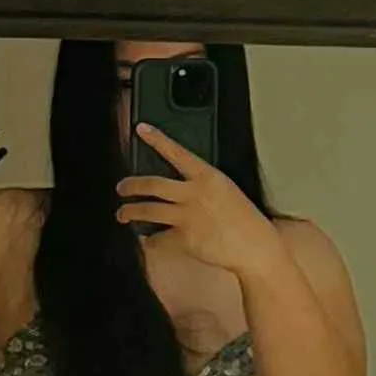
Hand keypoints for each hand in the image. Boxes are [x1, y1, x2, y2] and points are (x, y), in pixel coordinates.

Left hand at [116, 122, 280, 277]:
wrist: (254, 245)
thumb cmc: (243, 219)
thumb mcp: (225, 190)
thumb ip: (201, 184)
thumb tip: (179, 187)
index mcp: (207, 176)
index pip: (177, 152)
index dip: (156, 139)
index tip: (141, 129)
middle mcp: (194, 194)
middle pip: (153, 184)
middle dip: (131, 185)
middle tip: (121, 187)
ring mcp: (187, 217)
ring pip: (148, 211)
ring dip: (130, 212)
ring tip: (123, 214)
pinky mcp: (184, 239)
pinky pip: (158, 239)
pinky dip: (150, 241)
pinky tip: (148, 240)